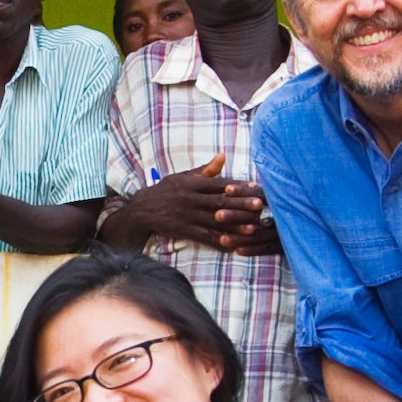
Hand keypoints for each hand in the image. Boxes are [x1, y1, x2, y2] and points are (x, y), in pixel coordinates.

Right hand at [115, 170, 270, 252]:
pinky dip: (218, 241)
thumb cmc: (165, 191)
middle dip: (241, 204)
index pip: (219, 184)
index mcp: (193, 184)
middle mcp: (191, 199)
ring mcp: (188, 216)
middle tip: (259, 205)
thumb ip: (205, 170)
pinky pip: (204, 237)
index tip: (255, 188)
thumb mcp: (183, 177)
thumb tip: (222, 156)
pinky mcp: (184, 230)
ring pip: (215, 221)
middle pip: (220, 202)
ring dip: (235, 225)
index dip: (238, 186)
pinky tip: (233, 245)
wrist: (141, 209)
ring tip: (252, 228)